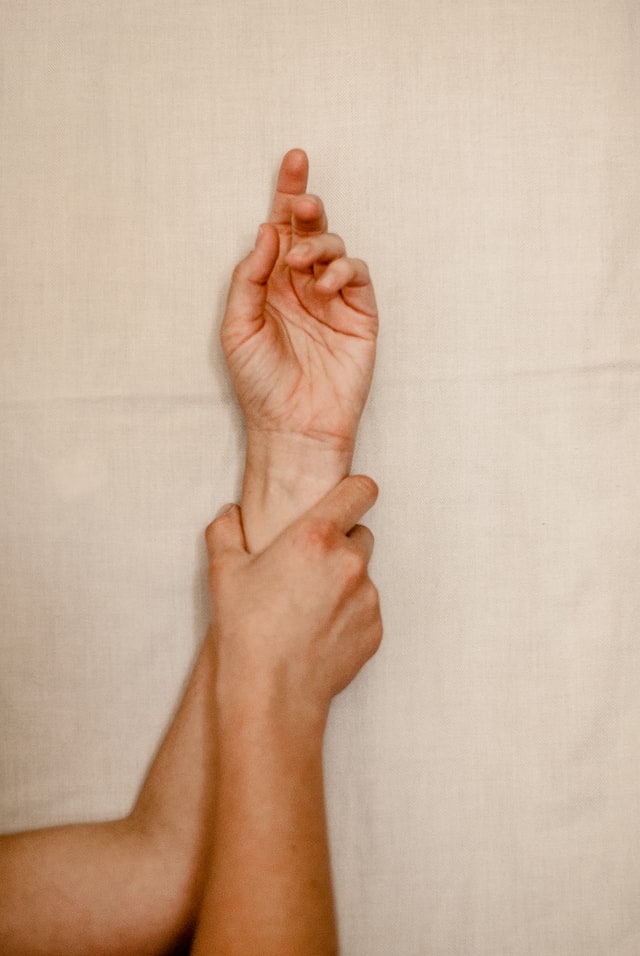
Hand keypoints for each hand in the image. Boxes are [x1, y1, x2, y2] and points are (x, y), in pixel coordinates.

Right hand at [205, 475, 381, 726]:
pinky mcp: (374, 629)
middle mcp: (349, 562)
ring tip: (307, 606)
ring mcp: (366, 597)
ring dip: (343, 581)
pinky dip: (348, 614)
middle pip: (361, 533)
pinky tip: (318, 630)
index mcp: (315, 536)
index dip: (354, 490)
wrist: (271, 692)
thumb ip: (226, 531)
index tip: (346, 498)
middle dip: (340, 543)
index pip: (359, 491)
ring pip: (362, 575)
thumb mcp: (224, 572)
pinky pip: (366, 609)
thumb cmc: (246, 630)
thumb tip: (231, 514)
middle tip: (308, 566)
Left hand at [221, 149, 377, 453]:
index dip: (287, 194)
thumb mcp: (237, 326)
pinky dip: (344, 270)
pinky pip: (358, 275)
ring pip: (335, 247)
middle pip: (310, 229)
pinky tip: (325, 285)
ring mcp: (333, 299)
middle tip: (301, 204)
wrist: (292, 424)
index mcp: (270, 284)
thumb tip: (268, 231)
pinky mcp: (360, 315)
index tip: (293, 160)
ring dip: (320, 244)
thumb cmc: (259, 382)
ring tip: (303, 265)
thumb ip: (249, 277)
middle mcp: (302, 285)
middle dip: (307, 207)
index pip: (280, 230)